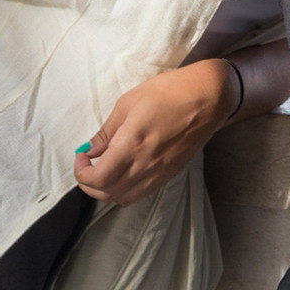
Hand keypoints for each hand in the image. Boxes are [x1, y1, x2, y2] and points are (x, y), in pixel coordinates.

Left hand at [73, 59, 237, 205]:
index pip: (98, 179)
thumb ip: (107, 131)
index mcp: (132, 145)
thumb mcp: (129, 102)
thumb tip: (90, 149)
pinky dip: (124, 189)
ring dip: (107, 189)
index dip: (81, 173)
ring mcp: (159, 173)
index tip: (82, 156)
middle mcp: (145, 165)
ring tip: (104, 168)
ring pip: (123, 198)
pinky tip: (124, 171)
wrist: (208, 98)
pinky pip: (140, 193)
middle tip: (88, 164)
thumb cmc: (169, 92)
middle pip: (107, 193)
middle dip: (89, 183)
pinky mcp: (169, 175)